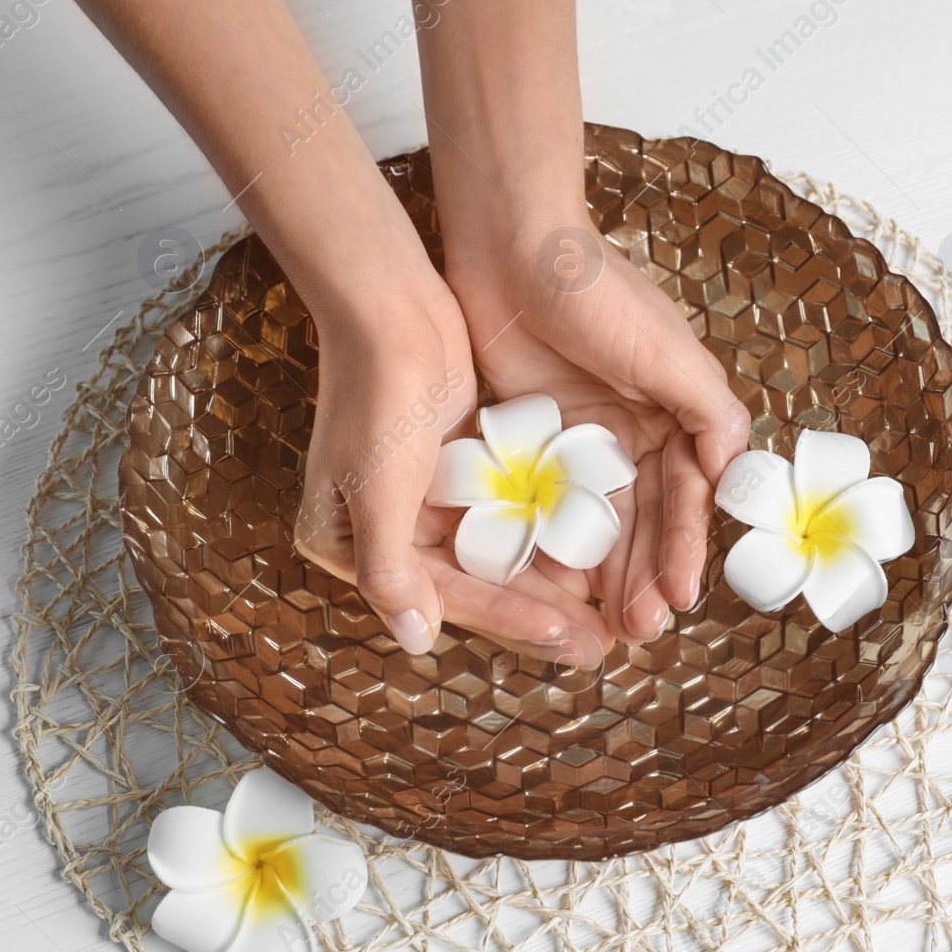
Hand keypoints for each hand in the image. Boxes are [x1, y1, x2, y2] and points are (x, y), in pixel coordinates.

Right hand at [291, 259, 611, 665]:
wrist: (390, 305)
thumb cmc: (376, 394)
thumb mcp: (377, 489)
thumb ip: (391, 569)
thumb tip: (416, 639)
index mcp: (347, 546)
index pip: (445, 597)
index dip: (513, 621)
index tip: (572, 639)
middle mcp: (384, 532)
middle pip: (473, 586)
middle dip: (539, 616)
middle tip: (601, 646)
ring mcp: (421, 502)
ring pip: (495, 558)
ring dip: (547, 586)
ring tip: (604, 616)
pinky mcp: (457, 471)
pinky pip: (505, 519)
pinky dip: (542, 539)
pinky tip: (587, 559)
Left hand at [444, 214, 749, 642]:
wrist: (513, 247)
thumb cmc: (599, 293)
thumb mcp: (669, 352)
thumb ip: (708, 412)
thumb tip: (734, 472)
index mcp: (676, 415)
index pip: (688, 495)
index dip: (686, 547)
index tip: (681, 595)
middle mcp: (636, 434)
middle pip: (647, 521)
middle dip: (648, 575)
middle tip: (641, 629)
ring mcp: (585, 443)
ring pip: (601, 524)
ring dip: (609, 575)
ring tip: (610, 626)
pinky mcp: (535, 442)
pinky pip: (549, 507)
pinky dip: (555, 546)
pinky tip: (556, 587)